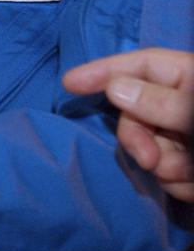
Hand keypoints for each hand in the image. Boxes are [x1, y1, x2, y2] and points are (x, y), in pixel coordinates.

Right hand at [63, 48, 193, 201]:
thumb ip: (162, 103)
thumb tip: (114, 89)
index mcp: (191, 78)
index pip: (141, 65)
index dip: (103, 71)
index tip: (68, 83)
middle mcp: (184, 106)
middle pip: (138, 113)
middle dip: (138, 139)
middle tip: (148, 160)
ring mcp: (188, 140)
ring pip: (151, 149)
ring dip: (166, 167)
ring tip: (192, 174)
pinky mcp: (191, 169)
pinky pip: (169, 177)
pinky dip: (181, 185)